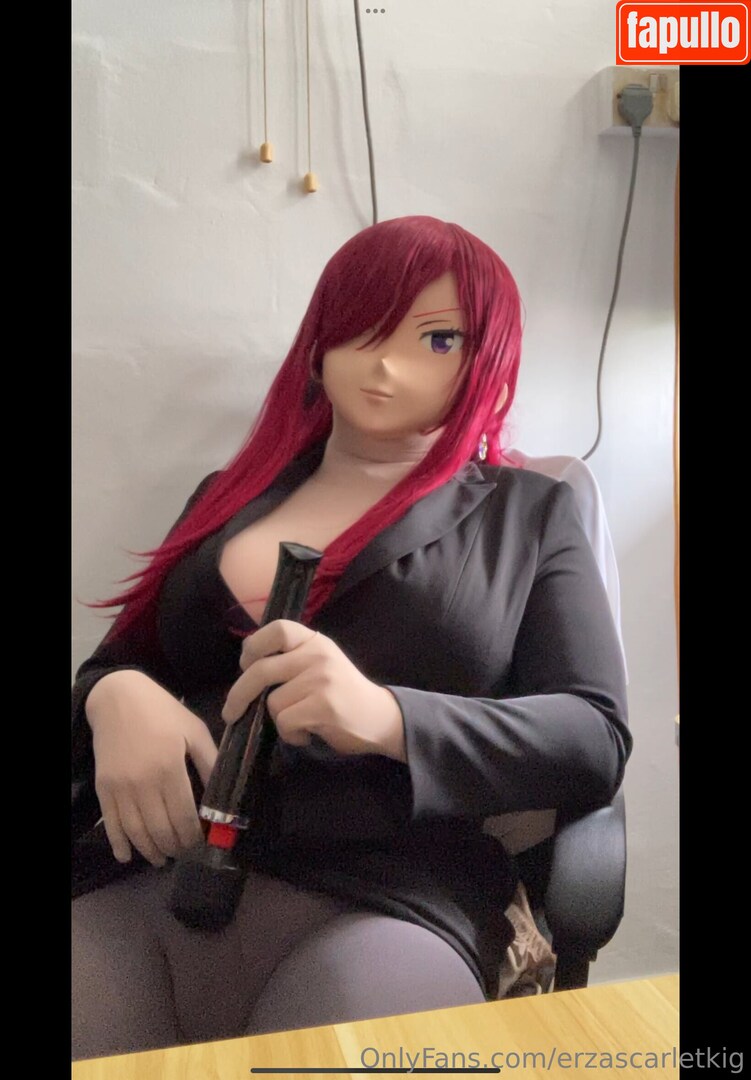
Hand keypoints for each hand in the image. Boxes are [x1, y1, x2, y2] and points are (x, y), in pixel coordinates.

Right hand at [86, 670, 218, 866]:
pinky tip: (127, 856)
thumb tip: (223, 792)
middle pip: (160, 829)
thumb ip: (210, 761)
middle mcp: (143, 782)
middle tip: (185, 852)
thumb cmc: (162, 712)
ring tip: (163, 858)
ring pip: (136, 832)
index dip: (193, 835)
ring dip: (151, 851)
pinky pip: (111, 824)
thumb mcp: (194, 730)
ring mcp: (120, 787)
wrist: (117, 698)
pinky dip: (119, 844)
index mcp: (170, 767)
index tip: (201, 843)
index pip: (184, 815)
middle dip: (175, 846)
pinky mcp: (103, 788)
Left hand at [222, 621, 406, 760]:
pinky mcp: (323, 706)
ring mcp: (321, 679)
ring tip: (301, 722)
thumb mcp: (321, 664)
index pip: (278, 629)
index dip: (254, 645)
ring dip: (280, 720)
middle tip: (230, 712)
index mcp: (315, 641)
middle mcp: (318, 655)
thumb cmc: (344, 694)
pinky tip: (308, 733)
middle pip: (261, 669)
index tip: (245, 664)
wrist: (381, 718)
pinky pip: (285, 721)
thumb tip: (248, 668)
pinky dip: (291, 734)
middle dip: (238, 694)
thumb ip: (292, 659)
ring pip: (272, 702)